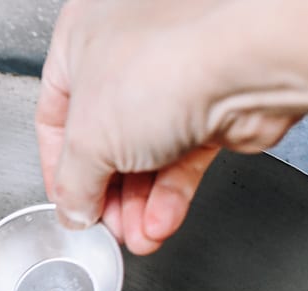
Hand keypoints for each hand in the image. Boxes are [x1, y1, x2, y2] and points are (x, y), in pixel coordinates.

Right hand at [35, 0, 299, 254]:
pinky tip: (161, 220)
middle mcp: (127, 53)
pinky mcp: (212, 105)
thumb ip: (72, 185)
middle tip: (107, 227)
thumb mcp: (86, 143)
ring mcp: (173, 77)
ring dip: (139, 204)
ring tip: (137, 234)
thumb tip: (74, 209)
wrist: (251, 64)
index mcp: (81, 39)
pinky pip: (182, 157)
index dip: (58, 171)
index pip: (55, 117)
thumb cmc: (167, 66)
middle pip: (104, 142)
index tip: (69, 205)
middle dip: (108, 196)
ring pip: (146, 154)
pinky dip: (170, 193)